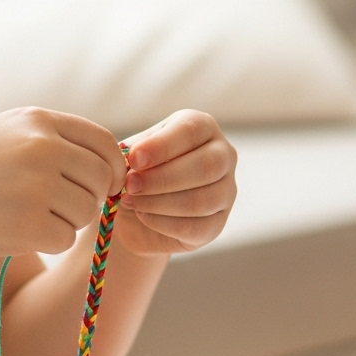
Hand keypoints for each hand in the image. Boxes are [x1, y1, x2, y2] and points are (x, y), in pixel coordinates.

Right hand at [0, 106, 125, 260]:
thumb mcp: (8, 135)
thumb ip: (57, 142)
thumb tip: (116, 168)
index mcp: (37, 121)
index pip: (104, 142)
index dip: (114, 167)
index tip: (109, 184)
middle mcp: (41, 147)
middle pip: (102, 179)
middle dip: (90, 198)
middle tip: (59, 206)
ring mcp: (36, 185)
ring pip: (87, 211)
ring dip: (66, 220)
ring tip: (25, 213)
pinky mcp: (29, 224)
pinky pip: (66, 239)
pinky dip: (47, 241)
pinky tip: (15, 230)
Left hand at [117, 111, 236, 256]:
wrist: (136, 212)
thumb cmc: (138, 171)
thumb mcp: (133, 154)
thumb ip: (133, 152)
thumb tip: (132, 159)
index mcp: (203, 128)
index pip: (192, 131)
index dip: (162, 146)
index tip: (134, 159)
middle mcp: (223, 156)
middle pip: (206, 166)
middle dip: (162, 178)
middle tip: (130, 185)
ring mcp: (226, 192)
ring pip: (202, 200)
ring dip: (160, 203)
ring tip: (131, 201)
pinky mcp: (217, 224)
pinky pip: (196, 227)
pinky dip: (164, 223)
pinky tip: (143, 216)